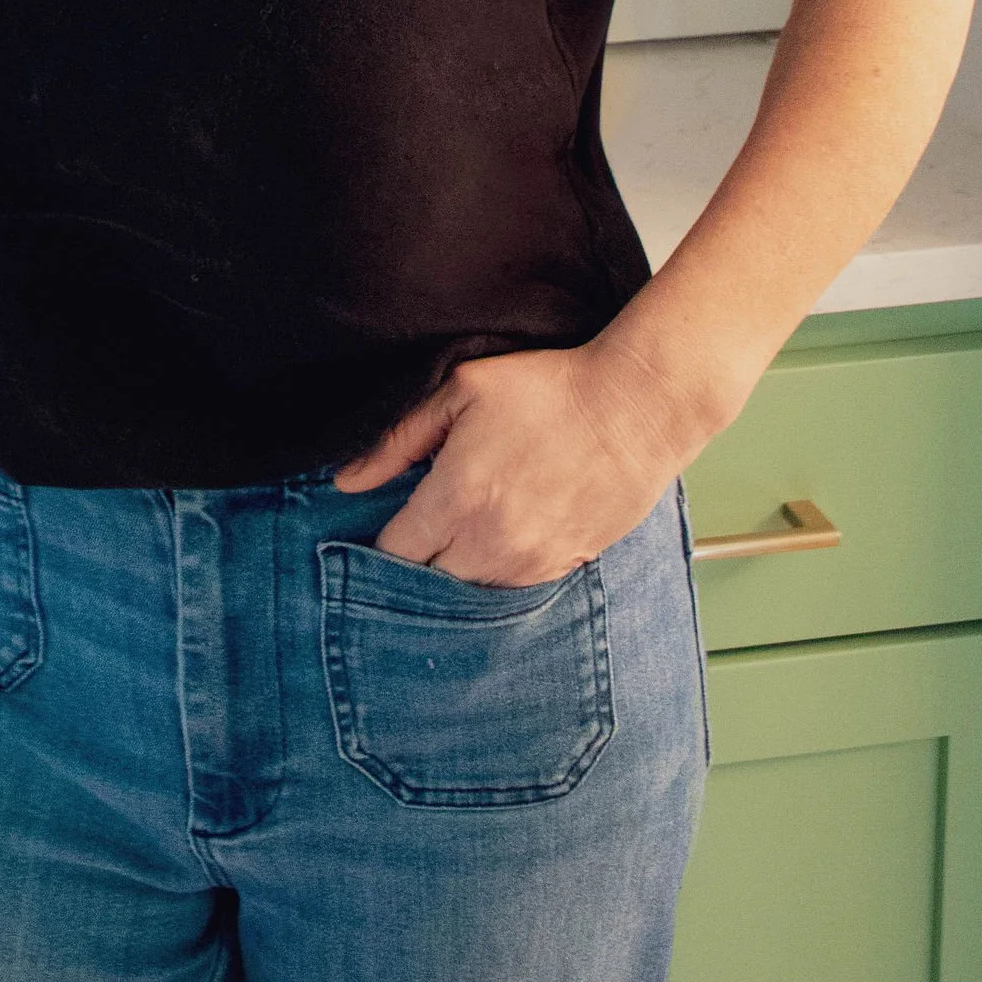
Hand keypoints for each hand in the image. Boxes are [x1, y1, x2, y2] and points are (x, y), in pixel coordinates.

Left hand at [335, 333, 705, 585]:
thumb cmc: (546, 388)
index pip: (394, 553)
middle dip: (416, 559)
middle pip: (427, 582)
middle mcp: (490, 541)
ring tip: (459, 530)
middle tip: (419, 528)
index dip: (380, 543)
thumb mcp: (461, 390)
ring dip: (456, 569)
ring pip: (469, 592)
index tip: (382, 525)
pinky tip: (497, 537)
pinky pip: (511, 590)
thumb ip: (397, 439)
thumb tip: (346, 482)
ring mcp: (530, 561)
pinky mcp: (563, 566)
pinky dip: (495, 572)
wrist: (635, 407)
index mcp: (458, 496)